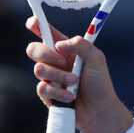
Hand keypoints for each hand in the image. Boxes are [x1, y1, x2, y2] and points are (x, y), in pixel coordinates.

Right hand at [25, 17, 132, 132]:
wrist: (99, 110)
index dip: (37, 25)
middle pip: (33, 49)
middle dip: (45, 54)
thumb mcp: (97, 60)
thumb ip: (82, 46)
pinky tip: (70, 97)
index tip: (33, 22)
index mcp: (66, 49)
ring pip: (38, 69)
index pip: (47, 33)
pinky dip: (58, 92)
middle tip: (63, 62)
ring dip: (58, 76)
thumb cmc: (99, 83)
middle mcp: (54, 61)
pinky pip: (42, 88)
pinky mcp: (46, 94)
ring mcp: (49, 78)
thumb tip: (59, 44)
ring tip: (74, 82)